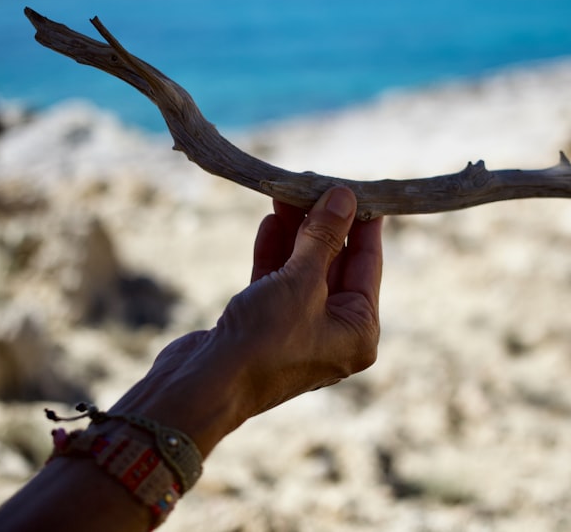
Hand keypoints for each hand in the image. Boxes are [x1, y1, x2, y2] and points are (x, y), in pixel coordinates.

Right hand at [225, 186, 383, 412]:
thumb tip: (344, 197)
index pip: (368, 266)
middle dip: (322, 224)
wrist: (202, 387)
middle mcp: (333, 334)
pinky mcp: (263, 328)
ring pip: (303, 270)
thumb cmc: (264, 340)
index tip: (357, 189)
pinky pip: (277, 283)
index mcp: (359, 333)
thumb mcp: (301, 281)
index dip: (362, 225)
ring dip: (295, 233)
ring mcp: (297, 332)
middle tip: (313, 182)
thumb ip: (324, 237)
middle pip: (335, 265)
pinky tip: (270, 222)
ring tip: (287, 193)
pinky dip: (274, 254)